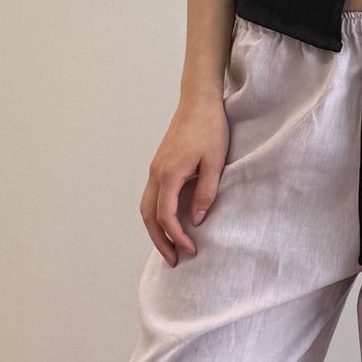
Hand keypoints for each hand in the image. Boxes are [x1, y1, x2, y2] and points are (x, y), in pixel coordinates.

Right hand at [140, 87, 228, 266]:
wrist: (199, 101)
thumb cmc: (210, 128)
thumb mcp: (215, 163)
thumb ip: (205, 193)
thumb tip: (197, 219)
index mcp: (169, 174)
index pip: (166, 216)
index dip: (177, 237)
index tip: (191, 250)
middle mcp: (156, 173)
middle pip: (148, 216)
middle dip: (159, 241)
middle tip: (173, 260)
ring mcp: (155, 168)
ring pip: (145, 207)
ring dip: (155, 229)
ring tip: (170, 247)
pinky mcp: (159, 165)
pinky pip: (151, 196)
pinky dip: (156, 215)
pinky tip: (170, 223)